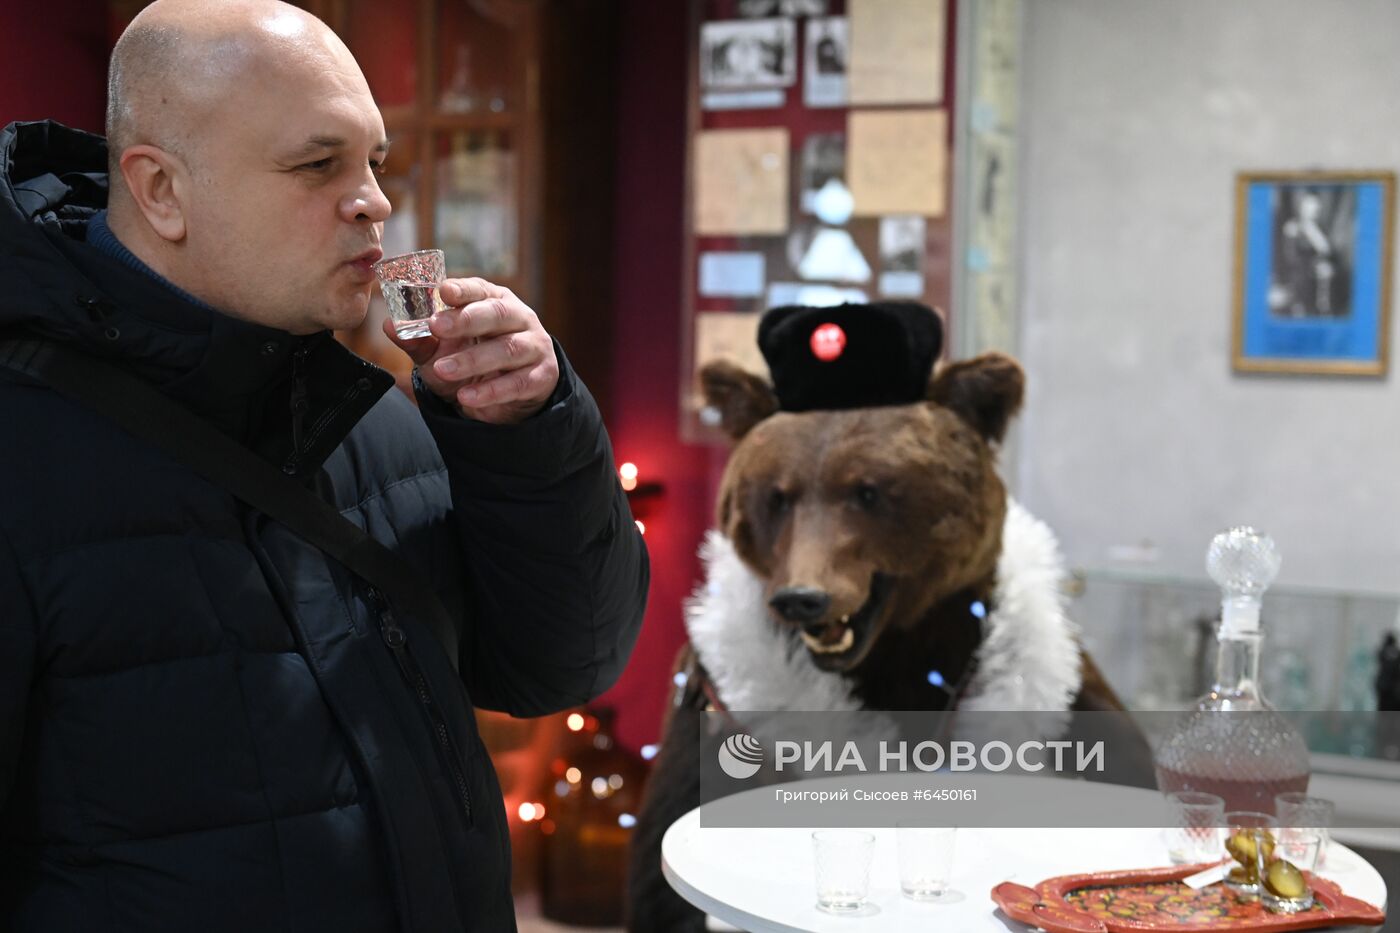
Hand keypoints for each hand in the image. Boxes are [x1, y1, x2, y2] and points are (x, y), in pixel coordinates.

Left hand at [383, 278, 559, 423]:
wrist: (503, 400)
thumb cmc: (470, 363)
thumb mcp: (440, 352)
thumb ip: (418, 340)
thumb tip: (390, 324)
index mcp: (493, 301)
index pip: (480, 289)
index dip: (462, 289)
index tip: (442, 291)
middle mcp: (519, 318)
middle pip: (498, 313)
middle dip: (467, 319)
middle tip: (437, 326)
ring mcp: (533, 346)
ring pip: (507, 349)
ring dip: (473, 360)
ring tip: (444, 369)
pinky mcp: (541, 376)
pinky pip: (518, 383)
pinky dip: (491, 391)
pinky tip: (467, 397)